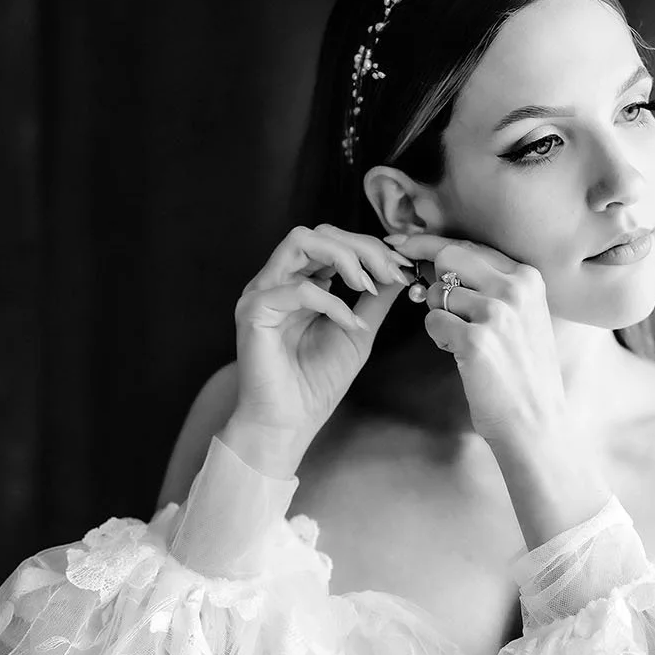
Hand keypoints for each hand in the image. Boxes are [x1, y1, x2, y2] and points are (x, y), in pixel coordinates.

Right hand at [230, 223, 413, 454]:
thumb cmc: (316, 383)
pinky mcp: (253, 311)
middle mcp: (277, 280)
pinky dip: (331, 302)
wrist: (288, 422)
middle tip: (390, 273)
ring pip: (300, 241)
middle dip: (361, 246)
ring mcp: (262, 292)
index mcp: (299, 282)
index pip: (332, 241)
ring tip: (367, 285)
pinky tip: (349, 323)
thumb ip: (373, 300)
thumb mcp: (357, 332)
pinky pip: (297, 288)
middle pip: (318, 232)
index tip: (401, 269)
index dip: (369, 247)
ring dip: (343, 257)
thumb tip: (399, 273)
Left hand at [385, 230, 569, 449]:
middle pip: (449, 255)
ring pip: (438, 293)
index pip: (471, 245)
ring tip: (462, 341)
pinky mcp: (475, 340)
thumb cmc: (525, 373)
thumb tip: (441, 260)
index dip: (433, 243)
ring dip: (439, 316)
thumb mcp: (524, 317)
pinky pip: (433, 322)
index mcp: (528, 278)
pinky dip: (439, 338)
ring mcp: (496, 313)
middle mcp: (515, 288)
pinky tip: (461, 355)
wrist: (537, 422)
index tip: (406, 243)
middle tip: (410, 278)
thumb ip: (492, 287)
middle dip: (423, 264)